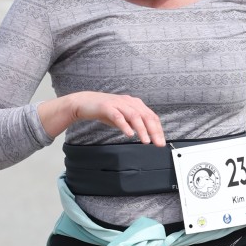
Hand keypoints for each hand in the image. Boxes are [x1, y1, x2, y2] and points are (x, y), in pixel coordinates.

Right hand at [39, 91, 165, 144]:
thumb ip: (134, 123)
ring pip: (134, 116)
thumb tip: (147, 133)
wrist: (84, 103)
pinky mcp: (107, 107)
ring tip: (146, 141)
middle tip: (158, 143)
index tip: (161, 141)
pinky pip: (118, 116)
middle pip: (145, 116)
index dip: (158, 129)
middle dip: (154, 131)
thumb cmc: (105, 110)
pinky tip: (129, 134)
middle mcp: (128, 102)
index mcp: (134, 104)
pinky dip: (124, 125)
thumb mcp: (123, 117)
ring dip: (142, 129)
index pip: (151, 116)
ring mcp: (118, 103)